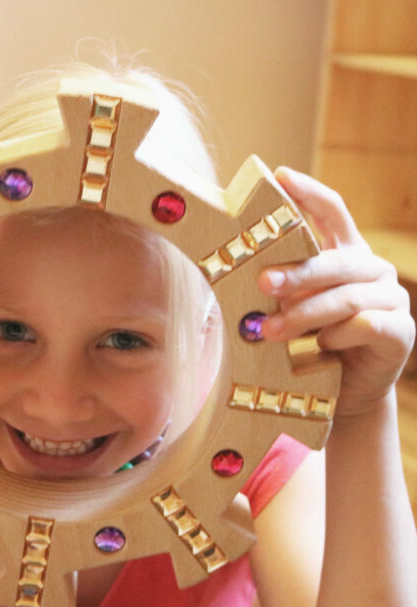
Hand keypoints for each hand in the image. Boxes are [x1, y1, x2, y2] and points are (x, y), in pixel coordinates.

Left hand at [258, 167, 414, 418]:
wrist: (342, 393)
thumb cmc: (308, 345)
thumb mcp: (290, 310)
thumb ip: (279, 289)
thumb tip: (245, 275)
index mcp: (345, 255)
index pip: (333, 212)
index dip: (309, 193)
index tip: (280, 176)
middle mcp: (371, 270)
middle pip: (335, 260)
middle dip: (296, 273)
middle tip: (262, 284)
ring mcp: (391, 300)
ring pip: (346, 297)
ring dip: (304, 314)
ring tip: (269, 331)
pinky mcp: (400, 332)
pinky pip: (367, 326)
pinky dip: (339, 335)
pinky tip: (320, 347)